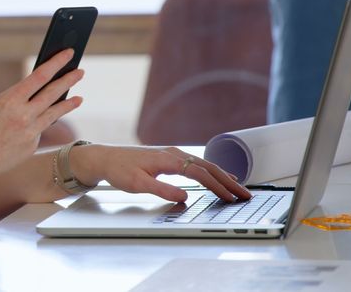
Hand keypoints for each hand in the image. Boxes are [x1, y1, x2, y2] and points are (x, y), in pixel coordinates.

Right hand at [0, 49, 84, 187]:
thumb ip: (9, 102)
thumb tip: (26, 103)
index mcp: (9, 100)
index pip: (39, 76)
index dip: (56, 63)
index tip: (68, 54)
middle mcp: (23, 116)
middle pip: (52, 93)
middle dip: (68, 80)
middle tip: (80, 71)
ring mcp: (30, 133)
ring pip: (54, 114)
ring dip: (68, 104)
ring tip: (80, 97)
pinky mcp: (31, 147)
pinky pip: (38, 131)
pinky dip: (38, 125)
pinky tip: (32, 125)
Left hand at [73, 145, 251, 202]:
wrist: (104, 157)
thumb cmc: (118, 170)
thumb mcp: (137, 184)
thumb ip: (162, 189)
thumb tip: (185, 196)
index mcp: (167, 159)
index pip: (199, 173)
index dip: (217, 186)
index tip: (230, 197)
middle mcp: (173, 153)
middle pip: (207, 167)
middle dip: (228, 181)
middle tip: (245, 195)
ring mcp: (172, 154)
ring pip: (204, 164)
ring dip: (223, 176)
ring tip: (239, 188)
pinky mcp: (169, 157)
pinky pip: (196, 164)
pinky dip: (212, 171)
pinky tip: (220, 176)